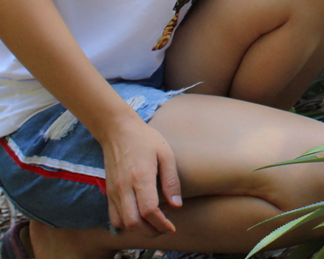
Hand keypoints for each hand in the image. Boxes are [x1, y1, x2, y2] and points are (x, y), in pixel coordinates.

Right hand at [100, 116, 181, 235]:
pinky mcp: (108, 192)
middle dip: (151, 231)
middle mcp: (124, 188)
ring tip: (153, 224)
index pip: (149, 210)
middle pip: (134, 223)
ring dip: (138, 230)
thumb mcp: (165, 153)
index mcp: (140, 177)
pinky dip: (126, 224)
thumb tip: (176, 205)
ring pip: (122, 224)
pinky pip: (114, 217)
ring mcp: (113, 191)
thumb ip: (171, 180)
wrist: (118, 131)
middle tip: (164, 228)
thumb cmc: (145, 139)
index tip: (172, 227)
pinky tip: (139, 218)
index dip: (161, 223)